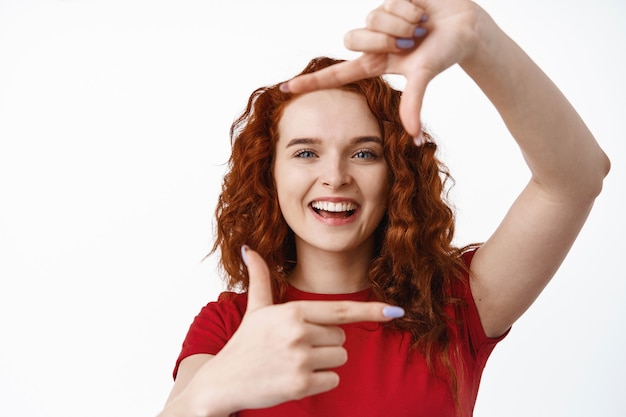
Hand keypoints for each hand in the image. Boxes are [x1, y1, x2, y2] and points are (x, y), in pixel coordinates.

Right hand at [183, 246, 403, 414]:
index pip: (341, 310)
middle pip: (342, 338)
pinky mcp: (301, 385)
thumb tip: (247, 248)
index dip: (371, 310)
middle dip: (325, 343)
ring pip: (341, 358)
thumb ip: (259, 277)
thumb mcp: (254, 308)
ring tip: (293, 362)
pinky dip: (319, 381)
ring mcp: (301, 360)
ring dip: (324, 363)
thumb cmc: (243, 343)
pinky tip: (293, 378)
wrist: (222, 382)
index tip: (396, 311)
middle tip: (295, 347)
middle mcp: (299, 333)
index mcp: (293, 311)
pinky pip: (332, 380)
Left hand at [282, 0, 483, 135]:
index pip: (336, 75)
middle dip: (383, 39)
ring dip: (400, 24)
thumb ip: (414, 104)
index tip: (285, 88)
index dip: (311, 81)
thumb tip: (413, 137)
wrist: (465, 25)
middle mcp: (372, 43)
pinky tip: (421, 12)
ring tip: (420, 28)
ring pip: (371, 18)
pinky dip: (409, 9)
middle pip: (352, 39)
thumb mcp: (425, 76)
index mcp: (375, 64)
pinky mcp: (388, 1)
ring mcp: (378, 20)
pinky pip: (388, 2)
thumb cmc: (445, 52)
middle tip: (410, 42)